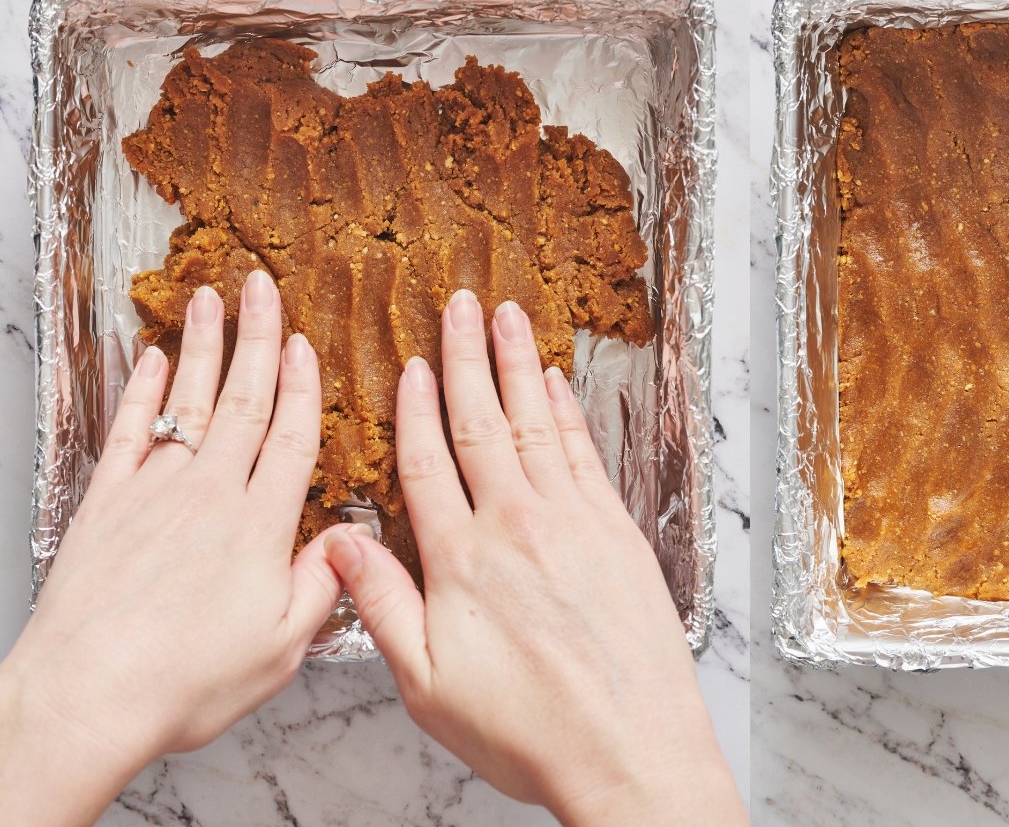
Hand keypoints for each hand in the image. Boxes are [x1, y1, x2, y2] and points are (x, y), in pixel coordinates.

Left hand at [0, 271, 347, 826]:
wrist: (88, 696)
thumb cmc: (185, 683)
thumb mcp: (281, 648)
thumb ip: (321, 586)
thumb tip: (347, 540)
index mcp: (261, 527)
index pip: (292, 437)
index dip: (303, 386)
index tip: (307, 344)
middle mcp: (211, 495)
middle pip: (243, 401)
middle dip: (257, 339)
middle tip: (264, 288)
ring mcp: (154, 493)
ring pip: (189, 402)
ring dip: (203, 346)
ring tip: (211, 300)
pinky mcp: (105, 505)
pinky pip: (129, 433)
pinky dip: (141, 392)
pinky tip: (149, 360)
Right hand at [324, 291, 744, 825]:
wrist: (628, 747)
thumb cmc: (528, 730)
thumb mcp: (427, 684)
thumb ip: (382, 604)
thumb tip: (336, 544)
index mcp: (461, 561)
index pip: (427, 462)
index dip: (417, 408)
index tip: (413, 364)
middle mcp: (516, 526)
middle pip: (481, 423)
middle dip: (467, 357)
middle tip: (460, 303)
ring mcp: (573, 522)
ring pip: (533, 424)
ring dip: (516, 365)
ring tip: (506, 316)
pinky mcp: (616, 531)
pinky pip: (584, 453)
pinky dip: (565, 411)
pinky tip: (553, 382)